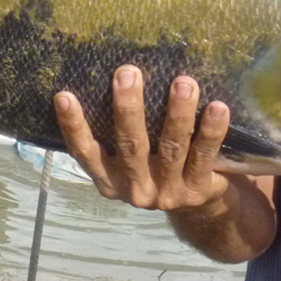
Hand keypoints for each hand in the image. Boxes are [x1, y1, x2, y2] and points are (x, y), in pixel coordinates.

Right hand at [54, 64, 232, 211]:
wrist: (202, 207)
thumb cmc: (158, 165)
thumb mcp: (132, 158)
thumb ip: (120, 131)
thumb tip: (115, 74)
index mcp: (110, 179)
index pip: (85, 152)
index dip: (73, 125)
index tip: (63, 95)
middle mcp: (135, 188)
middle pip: (130, 145)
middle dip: (128, 107)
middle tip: (127, 72)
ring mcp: (167, 192)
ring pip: (170, 148)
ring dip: (176, 113)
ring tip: (183, 82)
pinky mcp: (198, 190)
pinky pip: (204, 156)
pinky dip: (210, 131)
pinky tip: (217, 107)